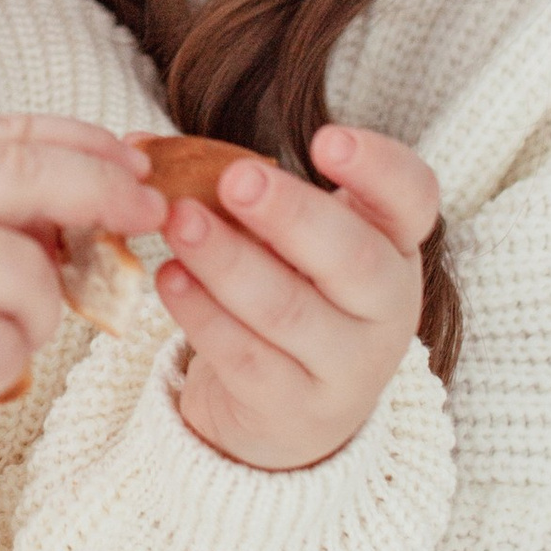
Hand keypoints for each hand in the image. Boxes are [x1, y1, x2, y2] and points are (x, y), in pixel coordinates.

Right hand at [0, 116, 163, 452]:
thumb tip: (86, 203)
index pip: (10, 134)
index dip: (88, 145)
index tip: (137, 165)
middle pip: (31, 181)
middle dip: (105, 196)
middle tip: (148, 219)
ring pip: (28, 276)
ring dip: (41, 314)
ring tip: (2, 332)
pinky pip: (5, 351)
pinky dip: (7, 368)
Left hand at [155, 124, 439, 471]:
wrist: (287, 406)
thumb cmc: (287, 292)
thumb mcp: (282, 239)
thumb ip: (231, 188)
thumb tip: (139, 145)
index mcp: (392, 244)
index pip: (412, 199)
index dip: (378, 167)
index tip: (326, 140)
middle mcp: (386, 307)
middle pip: (353, 258)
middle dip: (291, 214)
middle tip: (237, 179)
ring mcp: (348, 366)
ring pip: (290, 310)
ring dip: (229, 261)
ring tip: (179, 223)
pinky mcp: (296, 410)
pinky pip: (248, 358)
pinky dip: (204, 314)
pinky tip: (170, 279)